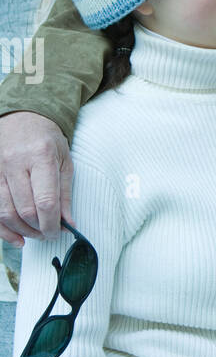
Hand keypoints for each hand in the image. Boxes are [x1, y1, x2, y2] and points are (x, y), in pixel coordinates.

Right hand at [0, 112, 71, 243]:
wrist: (22, 118)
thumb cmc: (46, 140)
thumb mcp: (64, 162)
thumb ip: (65, 194)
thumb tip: (68, 223)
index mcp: (40, 156)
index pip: (45, 201)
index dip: (51, 224)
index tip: (57, 233)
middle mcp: (15, 162)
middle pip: (24, 209)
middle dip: (38, 228)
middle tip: (48, 233)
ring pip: (5, 212)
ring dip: (21, 231)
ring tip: (35, 234)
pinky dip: (3, 229)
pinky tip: (16, 238)